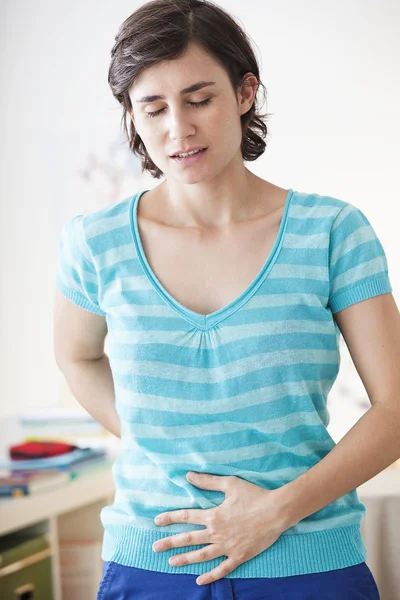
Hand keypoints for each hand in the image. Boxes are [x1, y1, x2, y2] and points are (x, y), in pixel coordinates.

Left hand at [152, 471, 289, 585]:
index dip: (170, 518)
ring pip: (202, 556)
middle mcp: (217, 533)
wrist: (276, 512)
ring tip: (171, 562)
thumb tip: (188, 475)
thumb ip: (208, 481)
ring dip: (185, 559)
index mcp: (214, 515)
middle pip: (189, 539)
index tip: (157, 520)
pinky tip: (199, 580)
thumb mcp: (230, 484)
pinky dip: (210, 576)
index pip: (186, 517)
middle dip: (170, 543)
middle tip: (155, 547)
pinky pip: (222, 569)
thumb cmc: (254, 495)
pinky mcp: (239, 556)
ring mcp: (227, 547)